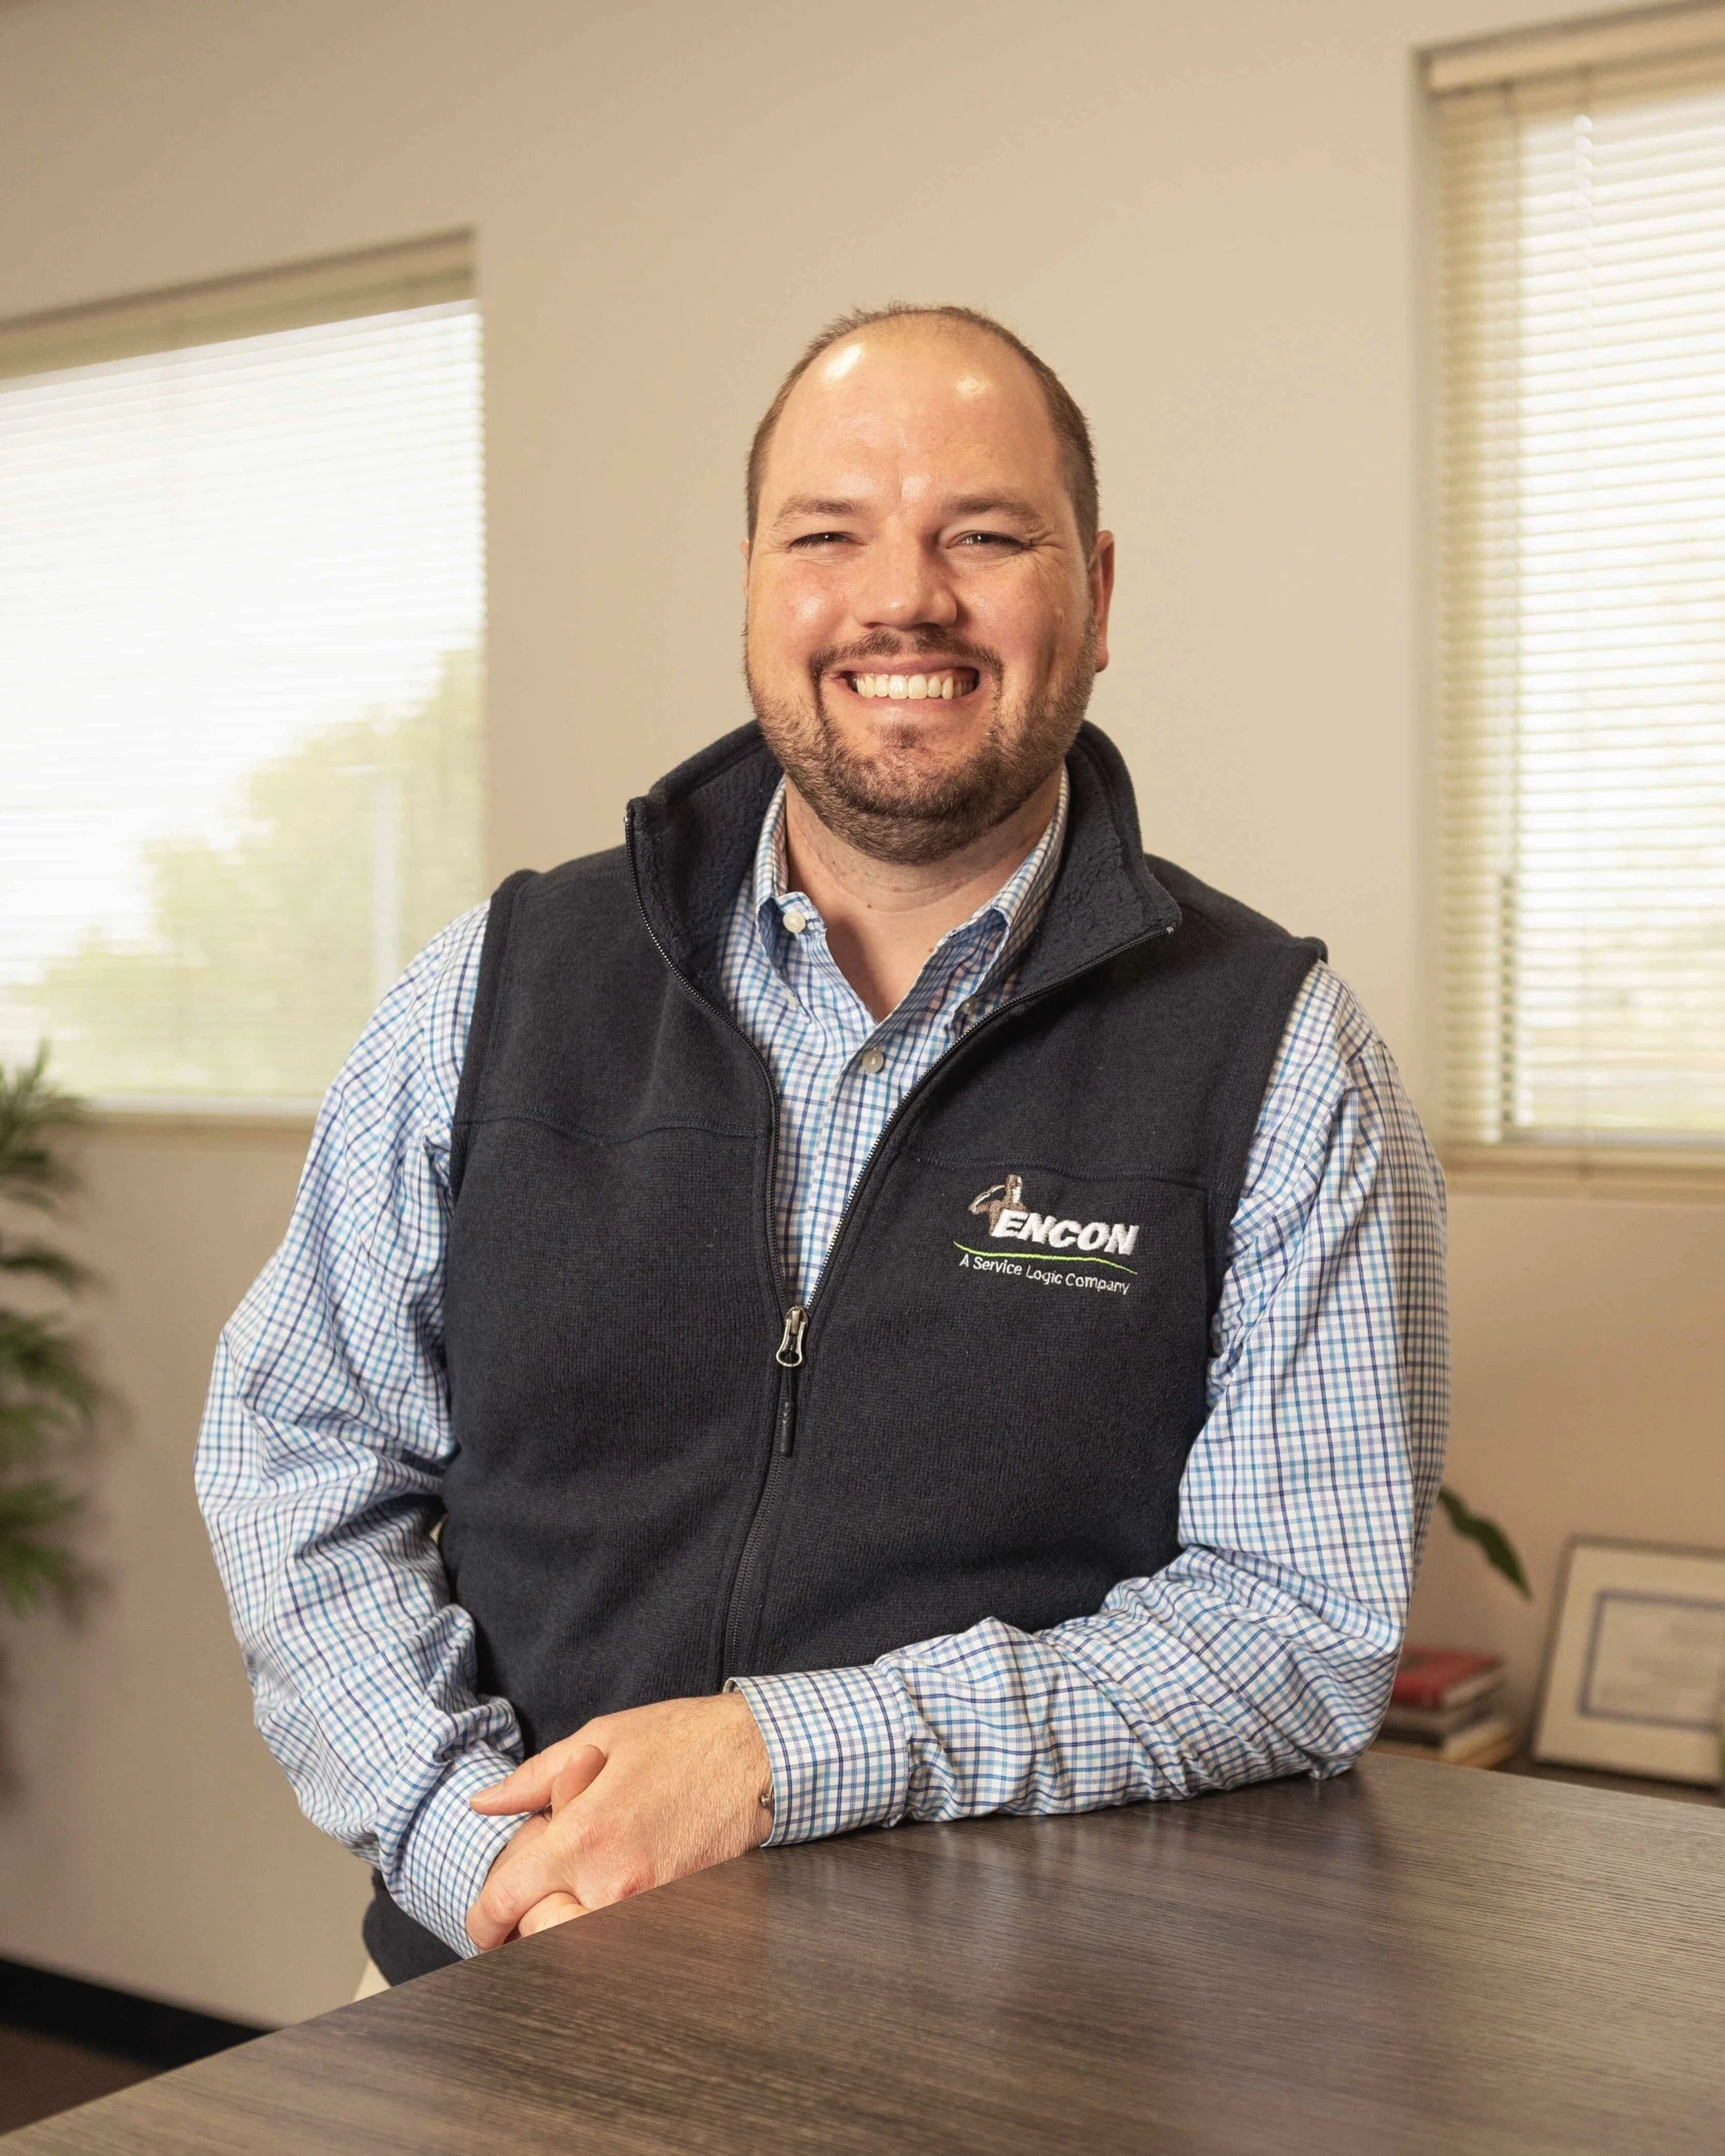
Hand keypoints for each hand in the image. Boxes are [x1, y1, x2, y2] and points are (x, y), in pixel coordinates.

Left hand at [464, 1692, 771, 1950]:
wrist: (759, 1757)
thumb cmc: (683, 1740)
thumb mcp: (603, 1738)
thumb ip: (535, 1778)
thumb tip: (485, 1803)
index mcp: (583, 1835)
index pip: (507, 1901)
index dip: (482, 1920)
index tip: (482, 1925)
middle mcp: (610, 1882)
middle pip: (538, 1936)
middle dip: (528, 1916)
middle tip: (542, 1881)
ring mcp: (647, 1907)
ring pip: (579, 1942)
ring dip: (567, 1919)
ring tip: (582, 1878)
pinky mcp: (676, 1914)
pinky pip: (621, 1934)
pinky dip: (606, 1915)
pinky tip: (618, 1877)